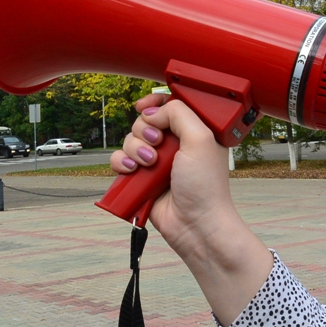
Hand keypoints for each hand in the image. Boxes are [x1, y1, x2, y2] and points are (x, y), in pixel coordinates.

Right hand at [109, 94, 272, 325]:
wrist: (195, 224)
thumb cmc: (205, 186)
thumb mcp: (201, 138)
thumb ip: (178, 113)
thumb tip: (153, 112)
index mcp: (193, 129)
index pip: (169, 104)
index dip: (154, 102)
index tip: (144, 107)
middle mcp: (175, 143)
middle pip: (144, 121)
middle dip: (144, 129)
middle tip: (157, 144)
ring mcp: (157, 161)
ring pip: (130, 139)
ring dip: (134, 148)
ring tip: (148, 163)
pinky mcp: (142, 178)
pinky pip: (120, 160)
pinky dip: (121, 163)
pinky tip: (132, 170)